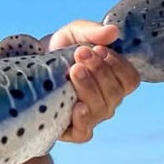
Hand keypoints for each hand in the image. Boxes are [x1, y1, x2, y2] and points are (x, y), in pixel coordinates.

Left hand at [43, 21, 139, 142]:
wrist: (34, 66)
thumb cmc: (61, 50)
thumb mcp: (74, 34)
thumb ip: (93, 31)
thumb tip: (113, 32)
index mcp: (114, 80)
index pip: (129, 79)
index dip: (117, 65)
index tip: (97, 49)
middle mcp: (107, 101)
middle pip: (115, 94)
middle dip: (98, 71)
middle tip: (80, 54)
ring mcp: (91, 117)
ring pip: (100, 109)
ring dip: (89, 88)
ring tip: (74, 70)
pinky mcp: (72, 130)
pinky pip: (85, 132)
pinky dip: (84, 121)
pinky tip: (76, 107)